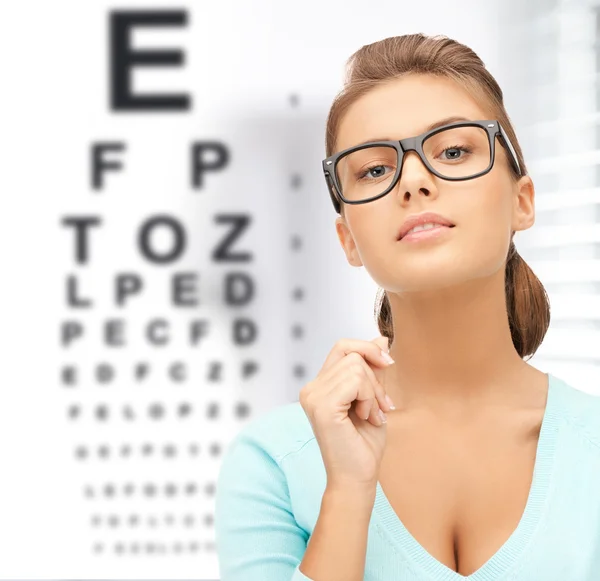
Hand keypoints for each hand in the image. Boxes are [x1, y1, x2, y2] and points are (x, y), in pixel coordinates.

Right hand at [299, 336, 394, 489]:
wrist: (358, 479)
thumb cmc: (364, 445)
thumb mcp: (373, 398)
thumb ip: (373, 369)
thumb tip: (381, 338)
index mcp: (319, 386)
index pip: (342, 346)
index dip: (368, 349)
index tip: (388, 363)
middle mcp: (311, 388)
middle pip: (352, 354)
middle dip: (376, 378)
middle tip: (381, 407)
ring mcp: (313, 396)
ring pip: (356, 367)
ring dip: (374, 392)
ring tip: (372, 415)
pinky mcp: (322, 406)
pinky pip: (356, 381)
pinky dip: (370, 398)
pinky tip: (367, 417)